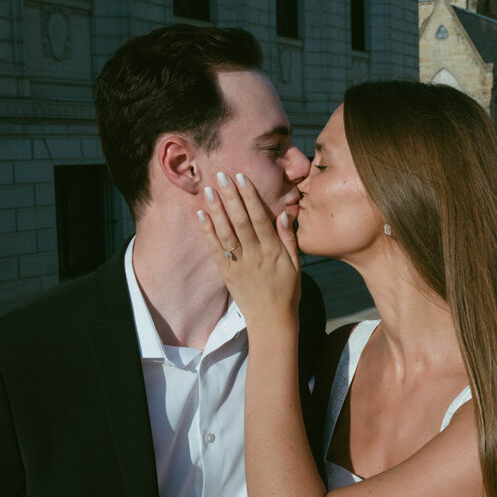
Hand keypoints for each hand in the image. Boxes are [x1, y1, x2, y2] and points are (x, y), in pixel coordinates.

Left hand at [197, 172, 299, 330]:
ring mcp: (238, 265)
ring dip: (216, 210)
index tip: (242, 178)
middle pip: (240, 221)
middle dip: (230, 197)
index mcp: (272, 251)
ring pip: (225, 233)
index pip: (259, 218)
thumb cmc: (287, 291)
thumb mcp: (295, 265)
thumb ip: (289, 239)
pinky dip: (207, 231)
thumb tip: (284, 214)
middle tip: (221, 176)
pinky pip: (215, 249)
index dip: (250, 197)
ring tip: (209, 190)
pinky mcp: (226, 273)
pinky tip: (201, 215)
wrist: (271, 321)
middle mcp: (254, 255)